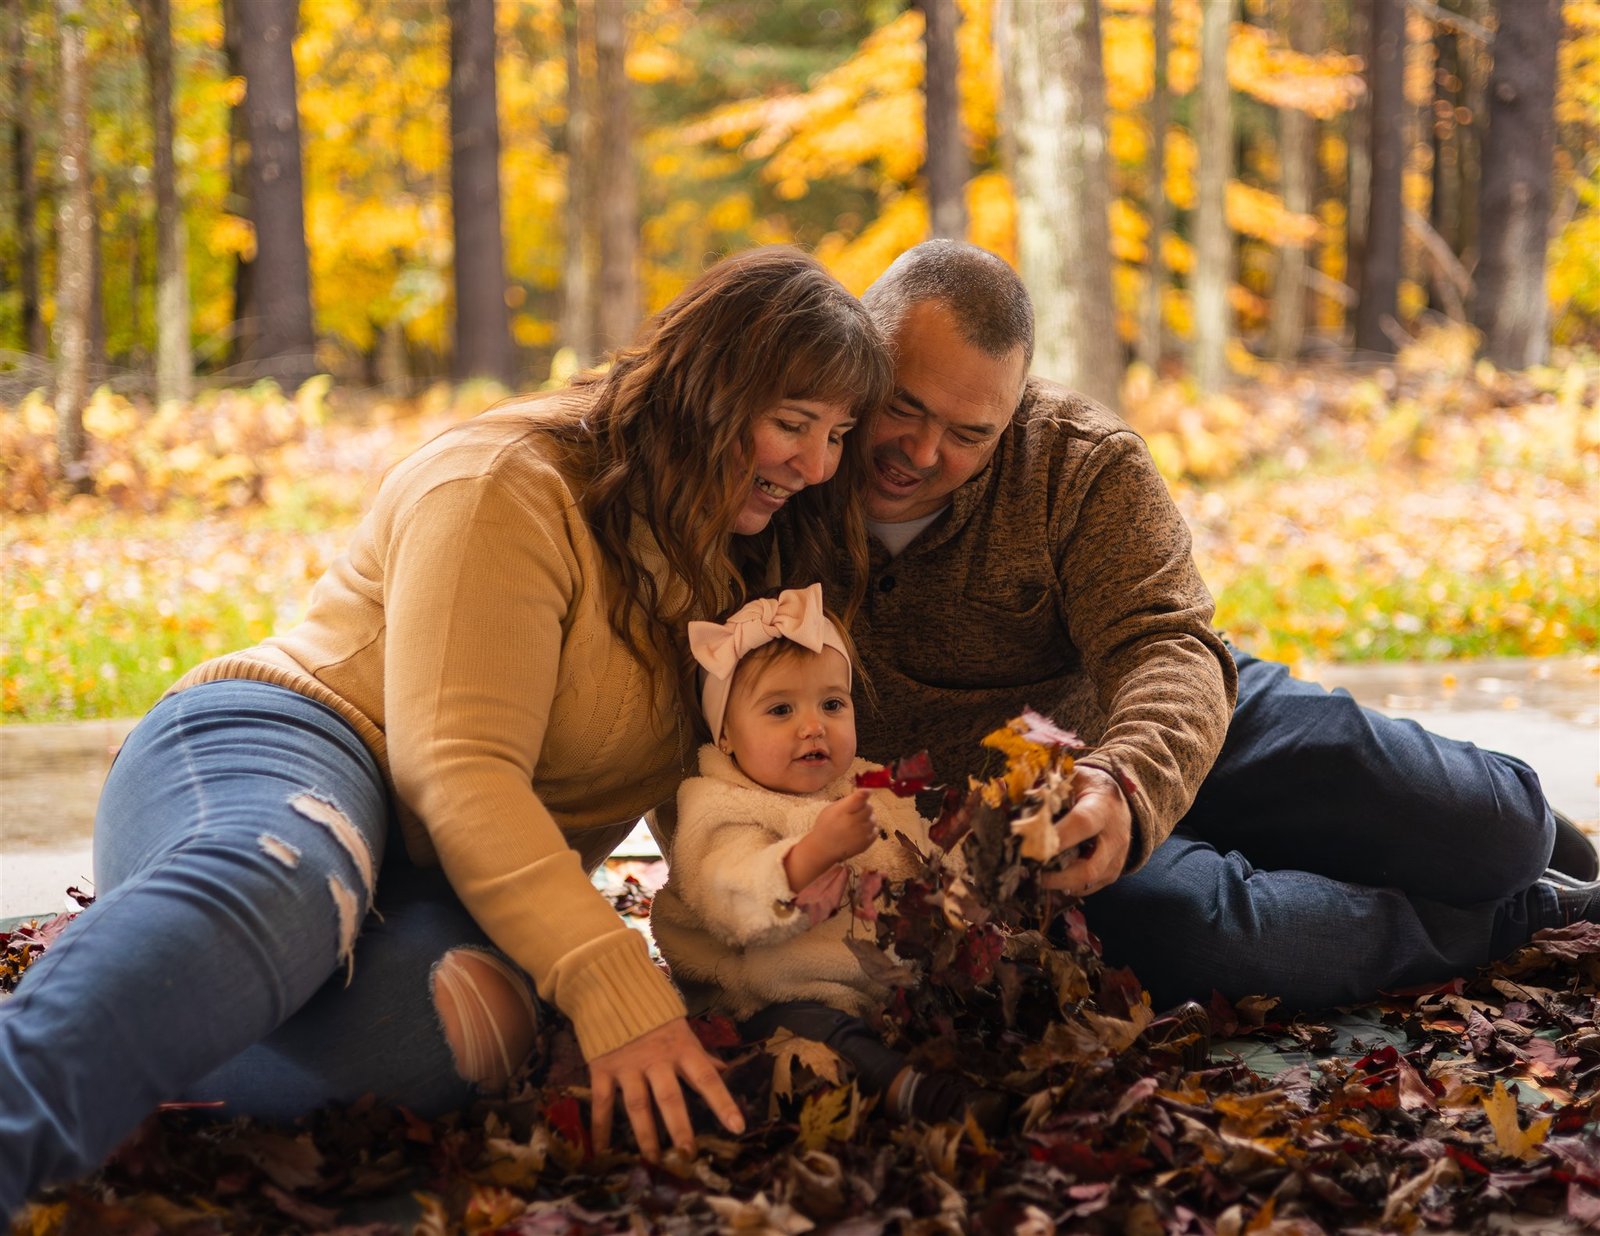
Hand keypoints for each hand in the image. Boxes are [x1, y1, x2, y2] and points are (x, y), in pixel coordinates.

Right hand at [588, 1017, 744, 1160]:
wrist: (610, 987)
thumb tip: (725, 1070)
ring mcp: (628, 1065)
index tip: (737, 1127)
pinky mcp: (602, 1068)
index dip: (723, 1102)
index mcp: (681, 1048)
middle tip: (688, 1156)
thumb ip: (700, 1053)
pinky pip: (602, 1102)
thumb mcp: (681, 1028)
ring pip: (637, 1105)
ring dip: (645, 1135)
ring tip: (653, 1161)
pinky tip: (602, 1151)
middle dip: (680, 1128)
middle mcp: (656, 1060)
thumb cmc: (653, 1013)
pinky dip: (600, 1127)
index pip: (707, 1078)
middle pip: (670, 1098)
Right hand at [784, 789, 878, 891]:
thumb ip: (846, 802)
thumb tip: (862, 794)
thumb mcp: (830, 809)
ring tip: (856, 823)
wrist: (824, 849)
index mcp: (842, 811)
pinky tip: (859, 831)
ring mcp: (862, 833)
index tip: (868, 791)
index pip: (858, 799)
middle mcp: (854, 822)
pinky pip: (875, 830)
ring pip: (874, 819)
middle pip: (869, 807)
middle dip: (864, 807)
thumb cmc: (826, 826)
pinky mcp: (867, 843)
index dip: (864, 794)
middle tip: (856, 812)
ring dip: (867, 818)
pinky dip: (870, 829)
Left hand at [1043, 765, 1131, 897]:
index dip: (1056, 838)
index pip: (1081, 824)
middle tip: (1030, 872)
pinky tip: (1051, 879)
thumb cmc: (1090, 787)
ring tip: (1036, 877)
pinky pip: (1090, 888)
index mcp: (1102, 807)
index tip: (1030, 845)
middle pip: (1088, 868)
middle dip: (1056, 876)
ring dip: (1059, 884)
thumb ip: (1050, 787)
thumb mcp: (1074, 778)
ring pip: (1088, 883)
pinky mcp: (1113, 872)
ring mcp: (1117, 858)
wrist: (1118, 800)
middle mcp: (1114, 837)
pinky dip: (1068, 887)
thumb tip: (1017, 795)